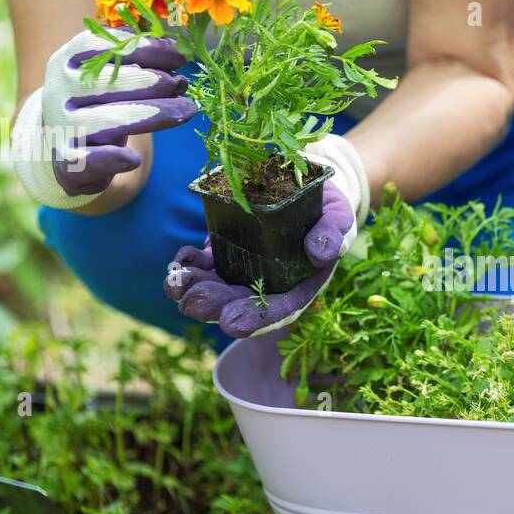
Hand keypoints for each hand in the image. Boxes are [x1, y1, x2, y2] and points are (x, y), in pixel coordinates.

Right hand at [10, 29, 196, 208]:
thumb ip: (136, 66)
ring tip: (187, 110)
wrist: (64, 150)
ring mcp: (62, 127)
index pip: (105, 47)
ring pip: (112, 120)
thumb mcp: (108, 79)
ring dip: (155, 115)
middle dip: (155, 82)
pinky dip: (114, 158)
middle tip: (182, 83)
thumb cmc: (95, 105)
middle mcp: (59, 92)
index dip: (145, 49)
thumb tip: (178, 59)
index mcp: (66, 63)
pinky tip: (134, 159)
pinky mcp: (68, 161)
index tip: (179, 55)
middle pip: (113, 83)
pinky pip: (92, 160)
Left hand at [165, 136, 366, 337]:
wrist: (304, 190)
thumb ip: (332, 233)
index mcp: (299, 285)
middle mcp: (269, 285)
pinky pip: (204, 265)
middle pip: (240, 302)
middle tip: (191, 304)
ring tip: (175, 285)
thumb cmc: (325, 208)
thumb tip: (321, 253)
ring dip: (194, 289)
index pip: (279, 309)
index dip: (257, 317)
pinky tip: (181, 259)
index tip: (232, 323)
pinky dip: (190, 264)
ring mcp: (244, 271)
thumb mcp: (337, 217)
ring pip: (217, 288)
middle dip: (214, 305)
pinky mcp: (226, 252)